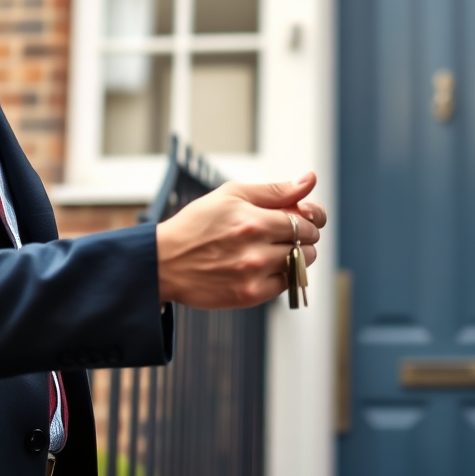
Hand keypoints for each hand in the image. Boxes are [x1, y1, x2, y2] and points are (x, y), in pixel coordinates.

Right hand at [155, 172, 325, 308]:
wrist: (165, 261)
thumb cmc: (197, 223)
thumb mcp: (233, 195)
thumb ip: (275, 190)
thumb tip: (309, 179)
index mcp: (254, 221)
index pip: (306, 222)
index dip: (308, 219)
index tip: (301, 219)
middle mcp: (256, 250)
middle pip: (307, 245)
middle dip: (304, 238)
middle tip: (288, 234)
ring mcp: (253, 275)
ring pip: (299, 266)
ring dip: (297, 257)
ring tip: (276, 249)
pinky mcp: (248, 296)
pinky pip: (285, 286)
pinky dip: (283, 275)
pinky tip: (267, 266)